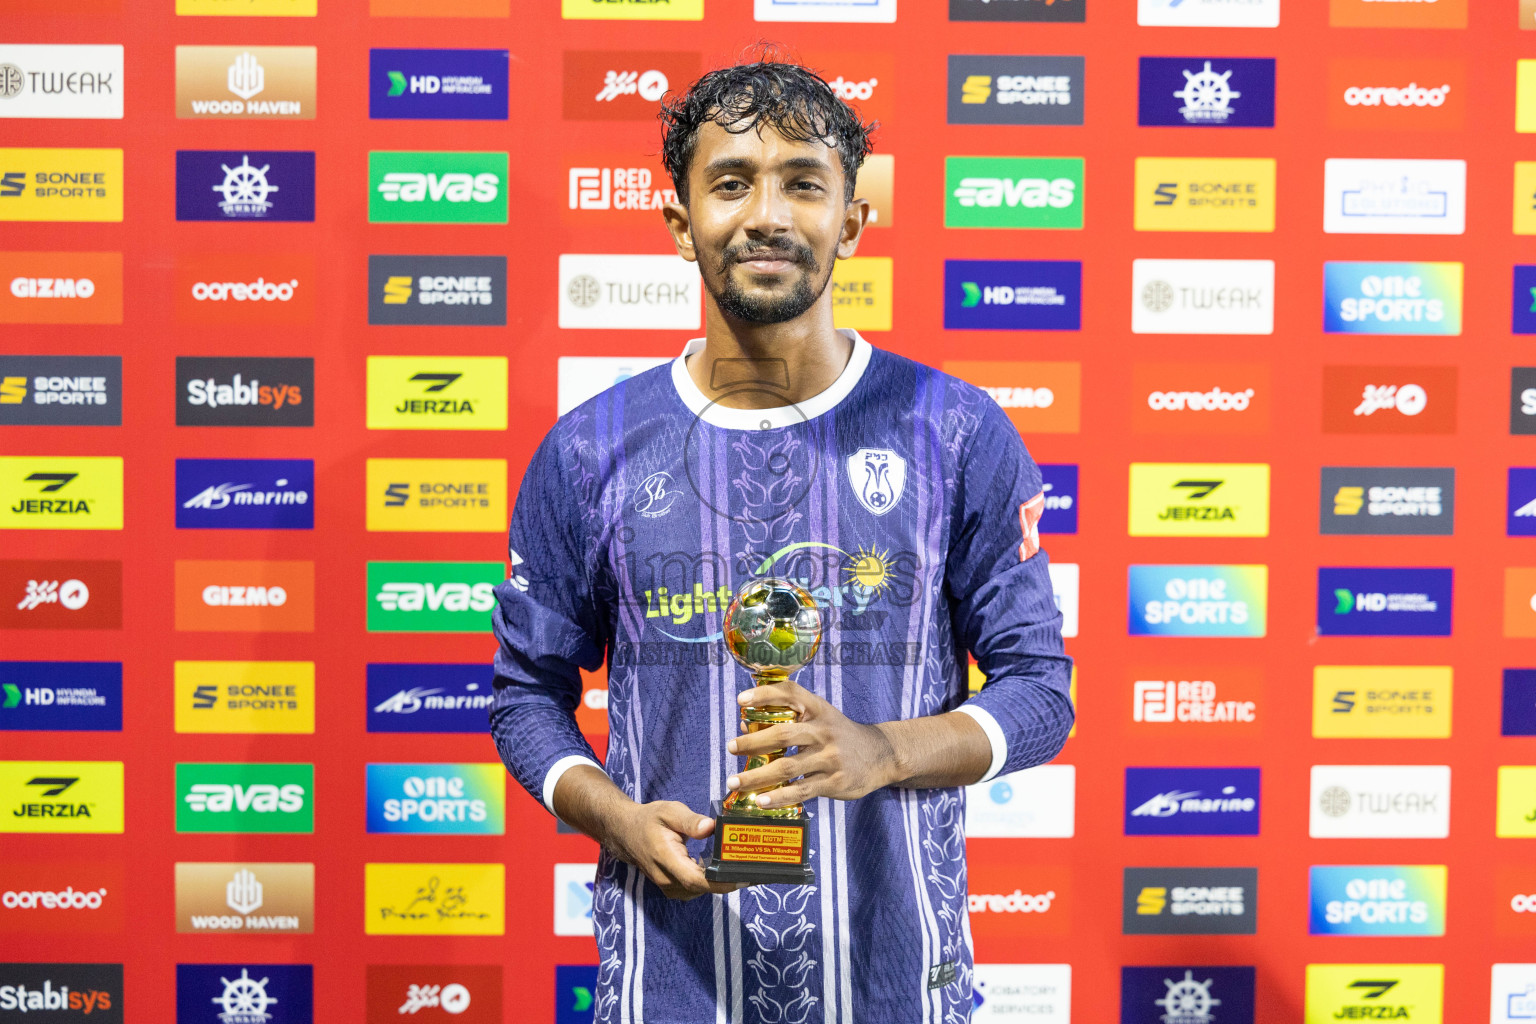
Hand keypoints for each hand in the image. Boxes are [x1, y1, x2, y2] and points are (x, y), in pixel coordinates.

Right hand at [599, 800, 744, 900]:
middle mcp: (666, 878)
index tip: (744, 877)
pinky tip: (723, 869)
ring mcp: (668, 886)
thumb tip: (711, 827)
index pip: (696, 879)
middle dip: (729, 881)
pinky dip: (710, 882)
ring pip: (700, 890)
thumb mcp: (669, 811)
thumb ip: (690, 821)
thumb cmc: (649, 819)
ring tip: (743, 868)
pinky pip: (695, 889)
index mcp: (666, 858)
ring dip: (720, 882)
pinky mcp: (672, 887)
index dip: (721, 882)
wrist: (626, 832)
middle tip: (754, 870)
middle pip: (702, 888)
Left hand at [726, 678, 900, 809]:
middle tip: (730, 747)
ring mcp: (830, 758)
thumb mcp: (820, 717)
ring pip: (787, 767)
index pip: (790, 693)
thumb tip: (745, 726)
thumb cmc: (840, 735)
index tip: (740, 701)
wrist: (880, 755)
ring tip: (734, 782)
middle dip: (752, 742)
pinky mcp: (833, 782)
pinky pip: (800, 790)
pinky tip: (760, 801)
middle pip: (782, 735)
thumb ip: (788, 718)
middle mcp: (824, 730)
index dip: (764, 695)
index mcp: (818, 709)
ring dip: (756, 776)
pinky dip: (778, 796)